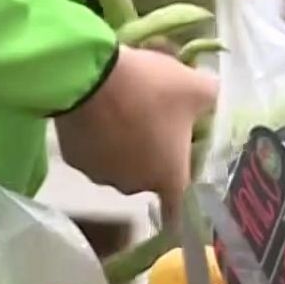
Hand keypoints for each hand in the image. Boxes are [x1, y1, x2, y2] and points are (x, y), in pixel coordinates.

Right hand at [55, 47, 217, 219]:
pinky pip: (94, 152)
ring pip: (120, 164)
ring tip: (126, 112)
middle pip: (150, 176)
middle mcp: (133, 185)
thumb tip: (212, 100)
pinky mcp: (72, 159)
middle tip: (158, 123)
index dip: (184, 201)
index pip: (179, 207)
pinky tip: (100, 112)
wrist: (88, 76)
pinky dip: (99, 138)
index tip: (184, 190)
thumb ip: (212, 100)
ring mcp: (100, 174)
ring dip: (125, 147)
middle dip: (155, 155)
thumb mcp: (197, 87)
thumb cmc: (151, 88)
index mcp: (169, 177)